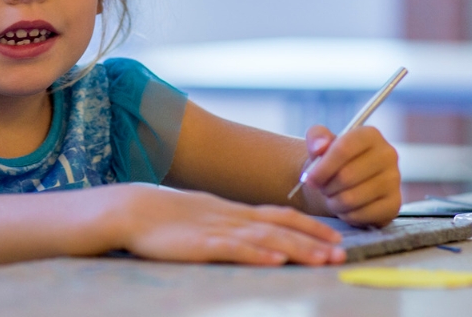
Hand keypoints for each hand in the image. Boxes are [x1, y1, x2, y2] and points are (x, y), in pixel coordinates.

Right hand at [113, 184, 345, 265]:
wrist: (130, 210)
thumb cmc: (166, 218)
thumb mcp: (206, 217)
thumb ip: (231, 226)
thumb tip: (256, 238)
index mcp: (234, 211)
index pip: (280, 216)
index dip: (309, 226)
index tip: (335, 238)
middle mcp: (232, 217)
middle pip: (280, 228)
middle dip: (314, 241)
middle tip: (341, 254)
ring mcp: (217, 230)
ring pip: (264, 239)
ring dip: (296, 249)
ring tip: (321, 260)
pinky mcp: (199, 245)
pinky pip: (232, 249)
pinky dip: (256, 254)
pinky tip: (274, 261)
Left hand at [300, 124, 400, 227]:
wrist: (346, 184)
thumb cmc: (332, 162)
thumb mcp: (320, 143)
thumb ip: (316, 137)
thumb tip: (320, 147)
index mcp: (370, 135)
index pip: (343, 149)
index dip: (322, 168)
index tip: (310, 179)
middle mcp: (388, 154)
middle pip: (346, 176)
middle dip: (327, 187)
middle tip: (323, 189)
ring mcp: (394, 180)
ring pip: (352, 198)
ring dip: (334, 203)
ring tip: (332, 198)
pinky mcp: (394, 204)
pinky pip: (362, 215)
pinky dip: (347, 215)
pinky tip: (346, 208)